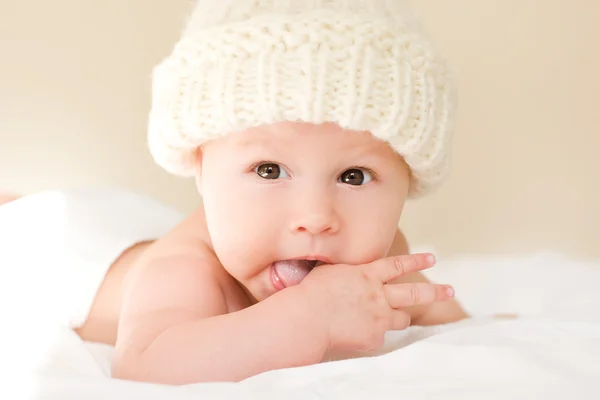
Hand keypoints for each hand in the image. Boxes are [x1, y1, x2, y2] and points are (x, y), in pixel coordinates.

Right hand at [299, 253, 453, 352]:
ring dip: (400, 316)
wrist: (307, 318)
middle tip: (450, 290)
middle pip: (414, 293)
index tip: (432, 258)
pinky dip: (371, 334)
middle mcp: (378, 295)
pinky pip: (378, 336)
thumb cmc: (312, 292)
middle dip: (435, 291)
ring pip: (402, 318)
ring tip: (395, 317)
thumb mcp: (332, 272)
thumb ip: (350, 273)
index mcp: (368, 275)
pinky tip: (354, 333)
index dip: (416, 261)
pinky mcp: (373, 338)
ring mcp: (378, 317)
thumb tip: (352, 272)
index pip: (398, 265)